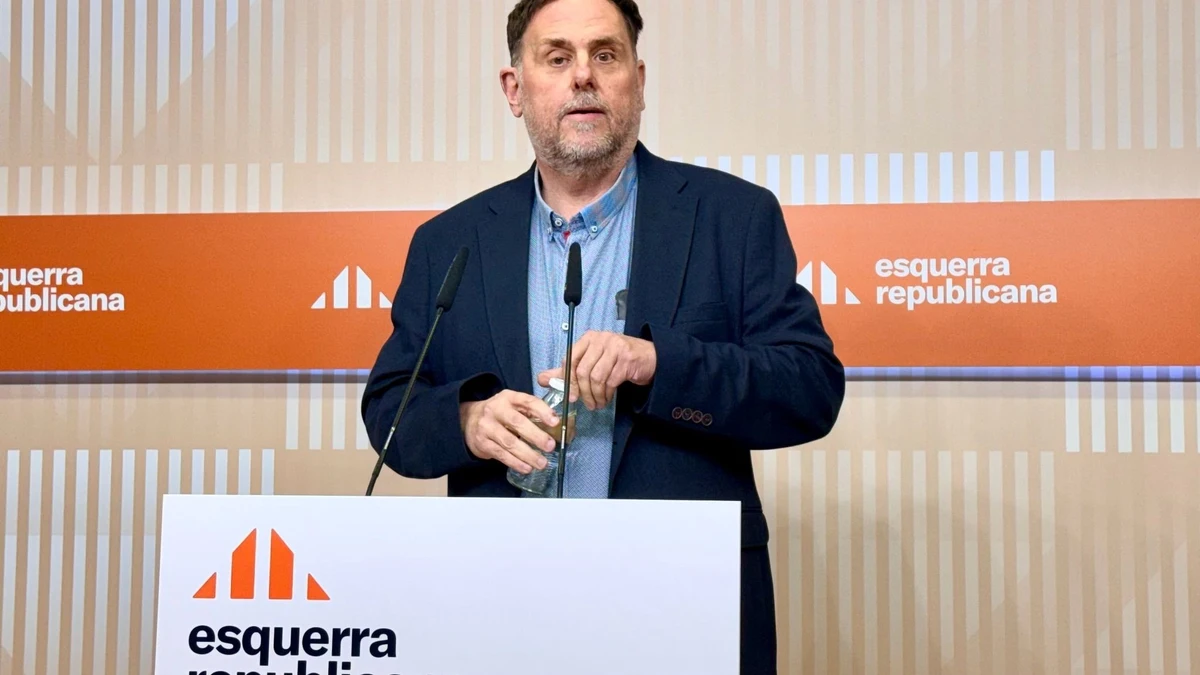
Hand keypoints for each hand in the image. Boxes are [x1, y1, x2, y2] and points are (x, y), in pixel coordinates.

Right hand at [460, 390, 558, 473]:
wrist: (468, 419)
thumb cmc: (499, 413)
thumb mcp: (512, 405)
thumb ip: (530, 412)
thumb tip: (556, 427)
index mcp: (508, 398)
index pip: (527, 401)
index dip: (542, 411)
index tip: (555, 421)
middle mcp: (496, 410)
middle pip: (517, 423)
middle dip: (536, 436)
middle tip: (550, 446)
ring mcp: (487, 427)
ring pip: (509, 442)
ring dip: (528, 454)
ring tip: (542, 463)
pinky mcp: (482, 443)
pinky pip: (501, 455)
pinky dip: (516, 463)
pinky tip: (527, 467)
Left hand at [537, 330, 656, 410]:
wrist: (649, 358)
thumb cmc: (617, 360)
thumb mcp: (591, 362)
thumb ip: (567, 371)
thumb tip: (541, 378)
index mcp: (588, 338)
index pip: (570, 358)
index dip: (567, 380)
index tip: (570, 396)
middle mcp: (601, 339)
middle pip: (582, 370)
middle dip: (582, 391)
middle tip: (587, 404)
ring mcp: (615, 347)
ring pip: (596, 377)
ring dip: (596, 395)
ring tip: (598, 403)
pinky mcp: (626, 358)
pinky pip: (611, 381)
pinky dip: (607, 394)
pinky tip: (607, 398)